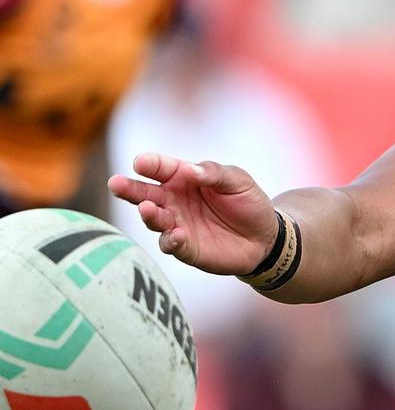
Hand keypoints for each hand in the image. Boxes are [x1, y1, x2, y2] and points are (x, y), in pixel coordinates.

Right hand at [107, 153, 278, 274]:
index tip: (140, 162)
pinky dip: (171, 240)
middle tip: (116, 183)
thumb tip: (189, 170)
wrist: (264, 236)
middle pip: (146, 193)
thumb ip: (213, 173)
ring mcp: (176, 224)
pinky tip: (176, 235)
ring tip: (146, 208)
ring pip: (154, 219)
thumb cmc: (247, 202)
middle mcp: (174, 201)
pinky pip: (171, 244)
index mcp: (184, 178)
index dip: (151, 164)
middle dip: (130, 189)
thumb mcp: (237, 180)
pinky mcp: (185, 248)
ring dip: (149, 214)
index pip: (162, 168)